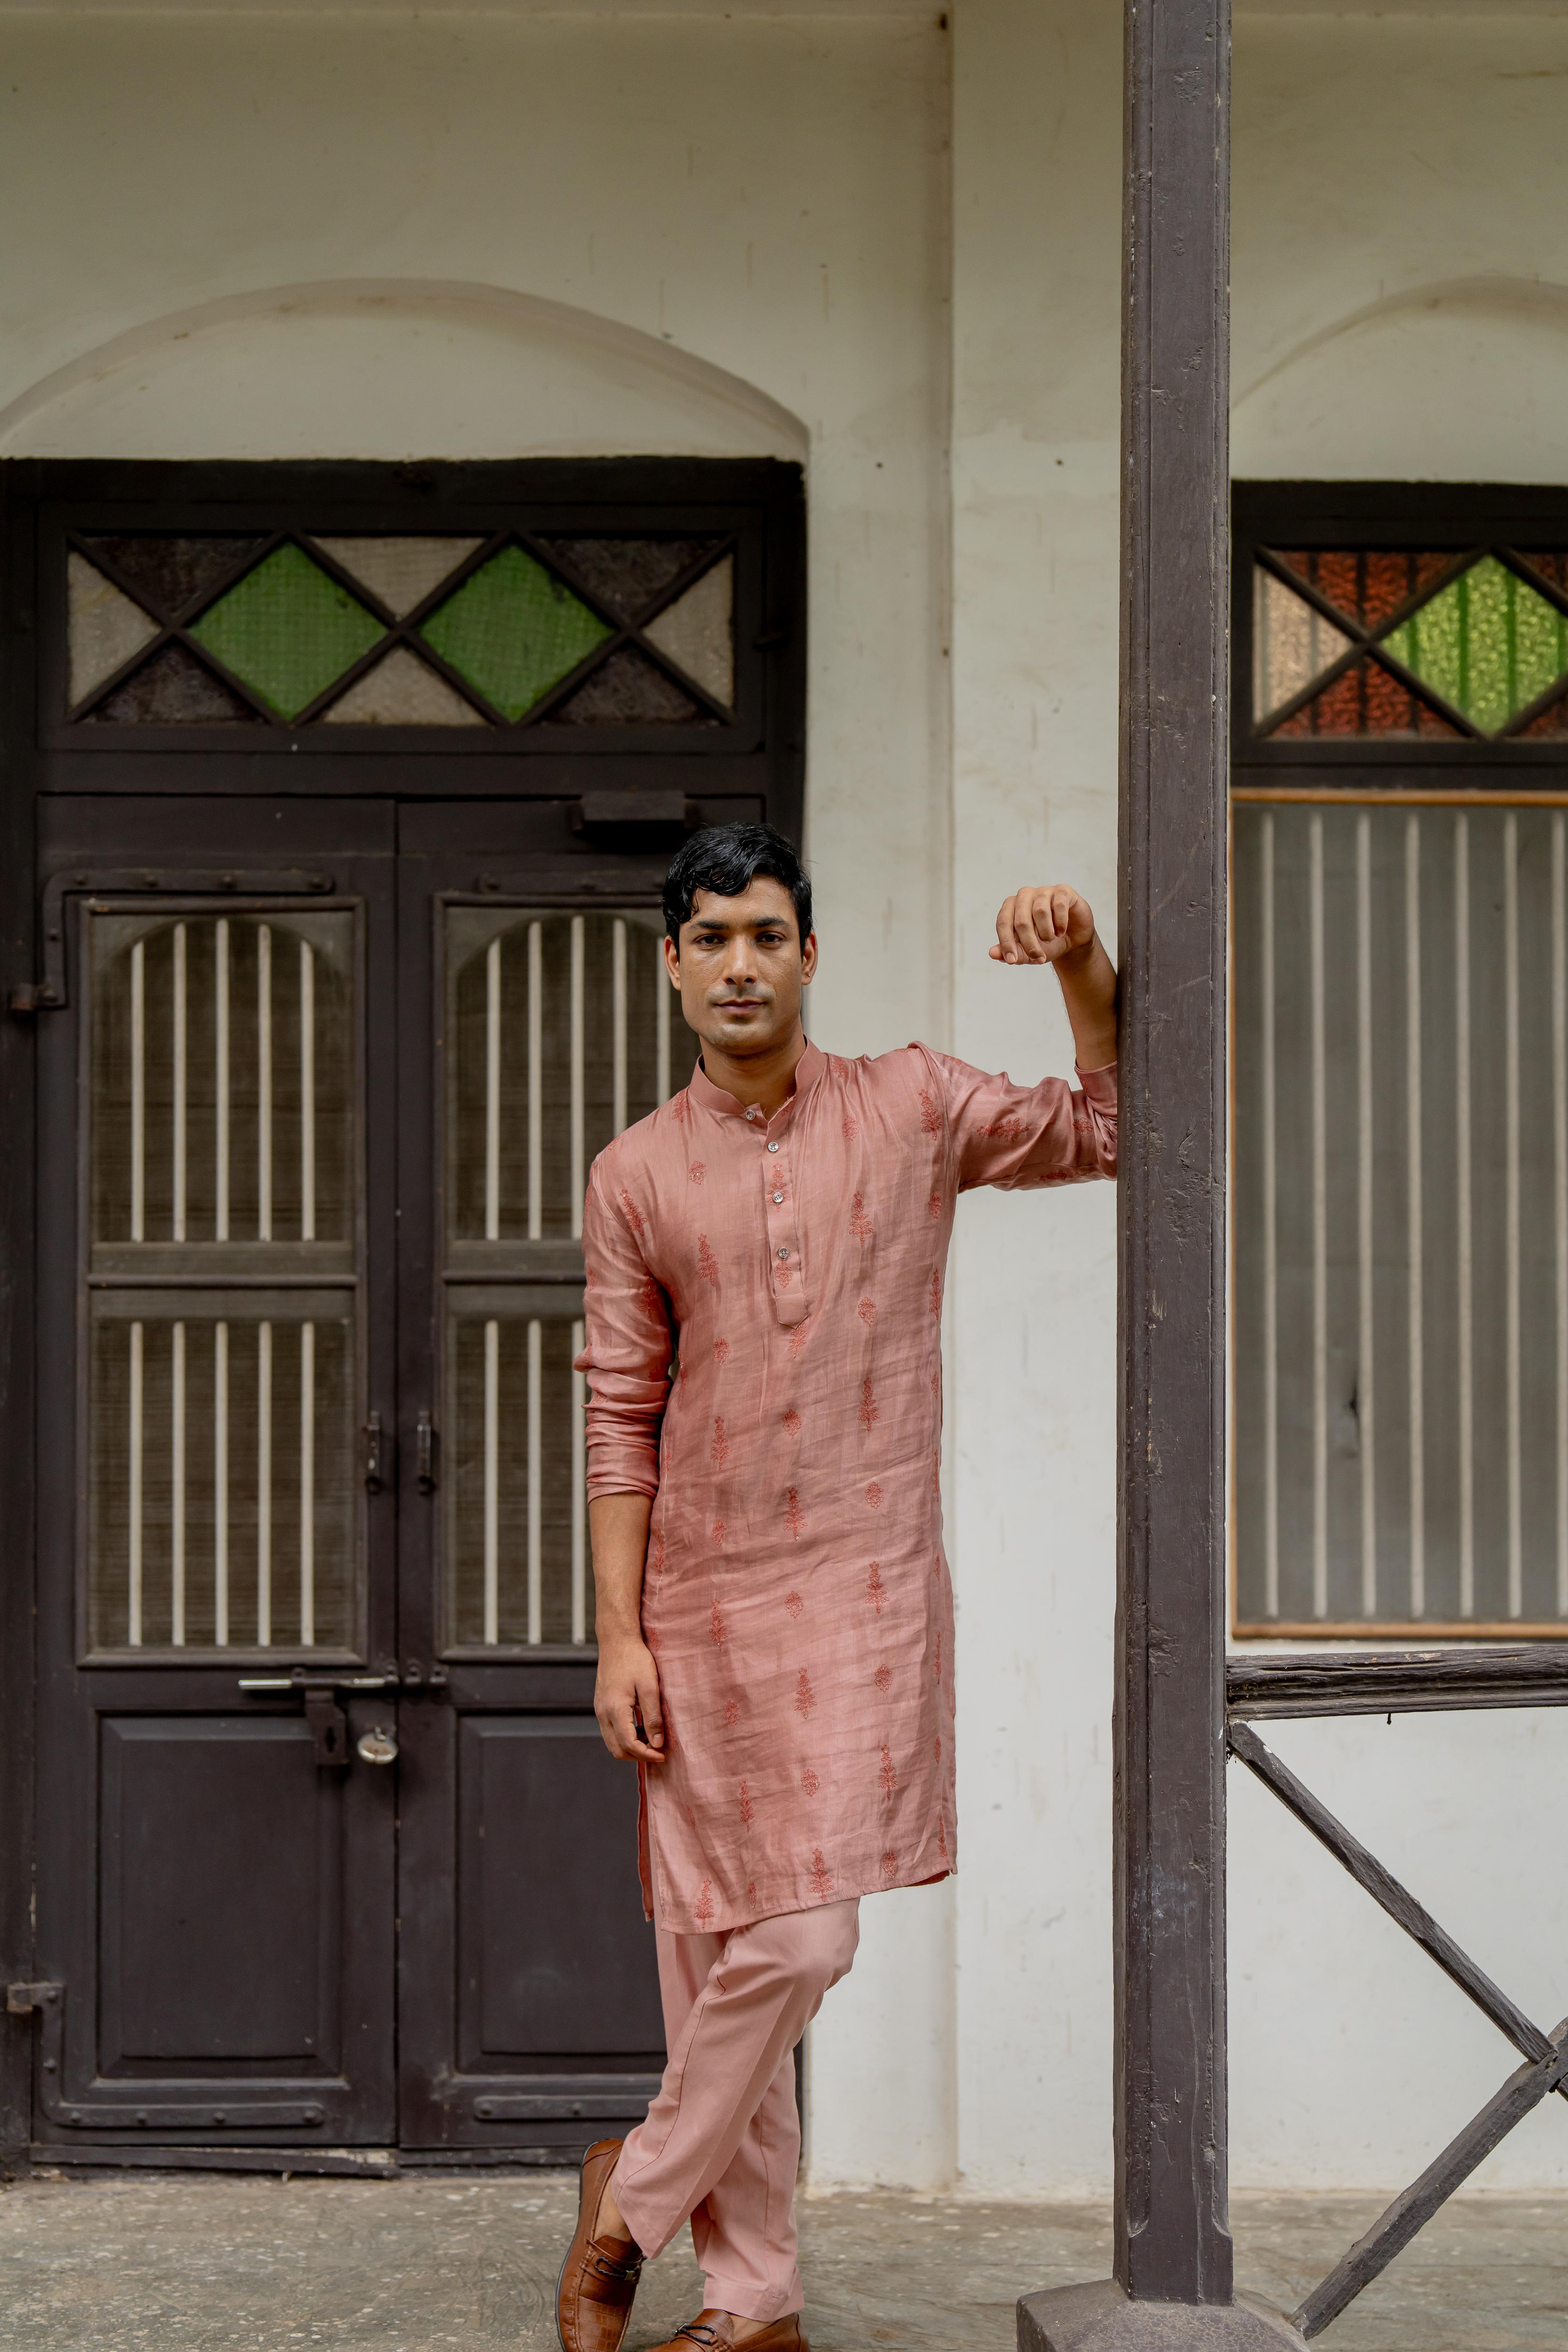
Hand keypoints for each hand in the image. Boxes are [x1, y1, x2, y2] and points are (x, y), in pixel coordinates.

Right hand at [594, 1635, 667, 1764]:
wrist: (617, 1641)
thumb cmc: (635, 1660)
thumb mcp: (650, 1686)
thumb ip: (653, 1716)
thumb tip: (657, 1743)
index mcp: (615, 1709)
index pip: (629, 1745)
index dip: (646, 1755)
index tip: (663, 1754)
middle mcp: (602, 1713)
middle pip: (617, 1750)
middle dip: (638, 1756)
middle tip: (658, 1750)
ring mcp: (599, 1710)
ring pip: (612, 1743)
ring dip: (631, 1747)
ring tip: (651, 1739)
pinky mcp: (601, 1706)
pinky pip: (610, 1731)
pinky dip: (624, 1737)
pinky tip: (641, 1728)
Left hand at [991, 885, 1096, 966]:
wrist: (1073, 941)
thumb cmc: (1047, 943)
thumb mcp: (1028, 953)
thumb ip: (1011, 953)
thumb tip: (992, 953)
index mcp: (1011, 907)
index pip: (1003, 922)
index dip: (1006, 943)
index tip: (1012, 961)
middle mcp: (1025, 895)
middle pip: (1021, 920)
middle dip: (1029, 944)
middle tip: (1039, 958)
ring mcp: (1044, 891)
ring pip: (1040, 912)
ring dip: (1046, 933)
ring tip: (1051, 939)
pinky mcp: (1063, 891)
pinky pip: (1059, 906)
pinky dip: (1060, 923)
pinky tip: (1061, 931)